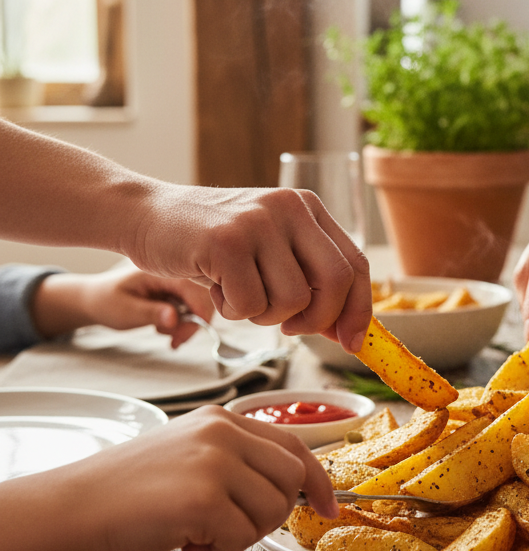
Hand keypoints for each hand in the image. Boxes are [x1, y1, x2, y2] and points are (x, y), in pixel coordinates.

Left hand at [31, 266, 215, 346]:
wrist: (95, 300)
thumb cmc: (106, 302)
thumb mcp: (125, 311)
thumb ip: (151, 313)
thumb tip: (174, 319)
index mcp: (160, 271)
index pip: (193, 288)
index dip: (198, 312)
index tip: (186, 335)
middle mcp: (172, 273)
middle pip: (202, 297)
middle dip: (193, 322)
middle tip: (175, 341)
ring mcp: (175, 283)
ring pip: (199, 304)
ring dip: (188, 324)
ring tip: (163, 333)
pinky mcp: (176, 292)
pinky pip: (191, 307)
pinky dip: (184, 323)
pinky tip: (167, 329)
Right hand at [68, 406, 337, 550]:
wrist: (72, 506)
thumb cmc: (126, 492)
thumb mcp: (190, 454)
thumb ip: (236, 462)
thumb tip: (288, 490)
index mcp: (223, 420)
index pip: (294, 445)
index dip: (318, 480)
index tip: (329, 505)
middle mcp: (224, 433)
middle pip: (292, 479)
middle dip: (275, 514)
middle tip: (234, 528)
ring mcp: (216, 462)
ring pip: (273, 511)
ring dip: (243, 537)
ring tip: (200, 533)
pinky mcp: (204, 496)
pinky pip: (243, 538)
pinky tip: (187, 542)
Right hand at [126, 184, 372, 350]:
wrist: (148, 214)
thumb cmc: (212, 243)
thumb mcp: (271, 250)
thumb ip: (309, 281)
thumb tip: (347, 332)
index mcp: (307, 208)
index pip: (355, 264)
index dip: (359, 309)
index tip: (352, 342)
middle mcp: (290, 208)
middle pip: (336, 281)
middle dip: (319, 319)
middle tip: (291, 327)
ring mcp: (258, 222)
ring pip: (293, 299)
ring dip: (266, 315)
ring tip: (239, 292)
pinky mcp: (226, 242)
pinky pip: (251, 306)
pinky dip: (234, 311)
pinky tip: (216, 286)